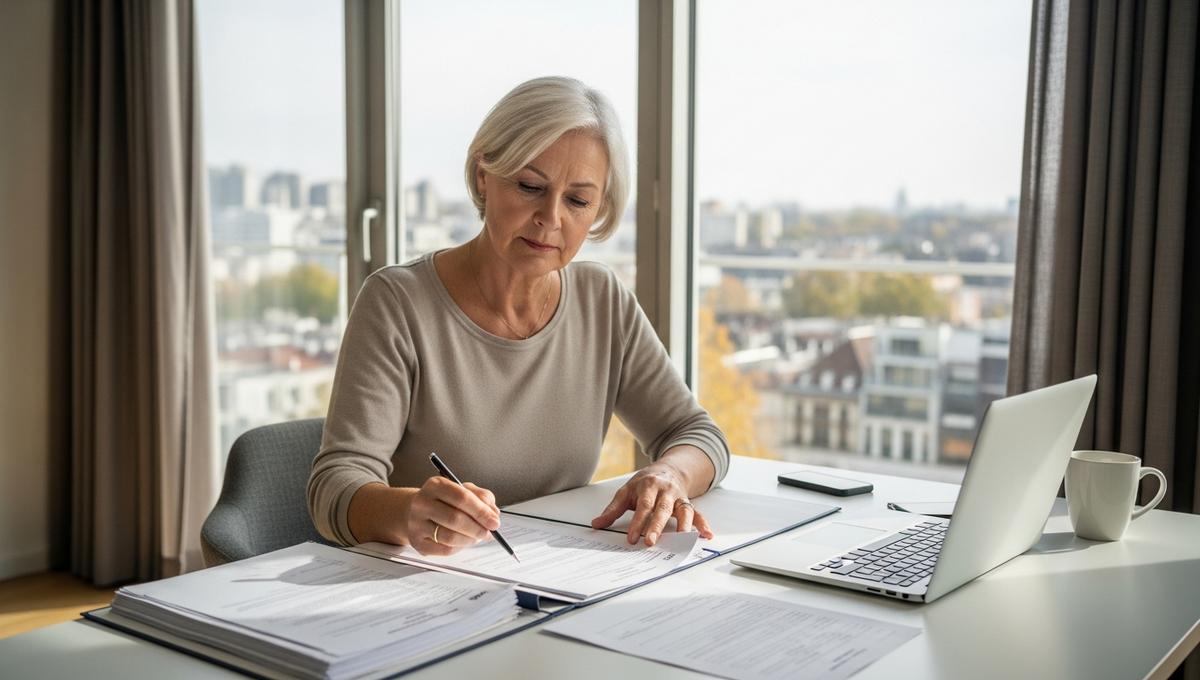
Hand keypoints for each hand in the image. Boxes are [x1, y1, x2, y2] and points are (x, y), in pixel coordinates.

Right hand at [404, 477, 499, 555]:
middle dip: (477, 528)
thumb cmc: (444, 501)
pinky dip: (460, 547)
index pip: (462, 498)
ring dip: (470, 540)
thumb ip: (482, 497)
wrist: (418, 512)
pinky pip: (444, 550)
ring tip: (477, 537)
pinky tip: (463, 541)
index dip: (481, 512)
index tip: (494, 521)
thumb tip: (493, 514)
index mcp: (435, 485)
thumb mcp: (464, 490)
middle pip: (455, 519)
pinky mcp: (417, 542)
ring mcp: (417, 523)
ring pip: (450, 537)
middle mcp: (422, 503)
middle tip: (489, 533)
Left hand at [590, 466, 713, 545]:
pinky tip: (706, 534)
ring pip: (683, 511)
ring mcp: (679, 497)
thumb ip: (612, 509)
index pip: (643, 506)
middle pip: (662, 510)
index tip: (632, 538)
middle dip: (657, 526)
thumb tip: (596, 524)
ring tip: (683, 540)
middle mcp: (665, 491)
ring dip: (684, 526)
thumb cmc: (644, 483)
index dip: (638, 522)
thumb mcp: (626, 491)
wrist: (667, 470)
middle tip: (650, 542)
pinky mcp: (688, 503)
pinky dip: (703, 524)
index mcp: (648, 486)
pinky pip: (697, 513)